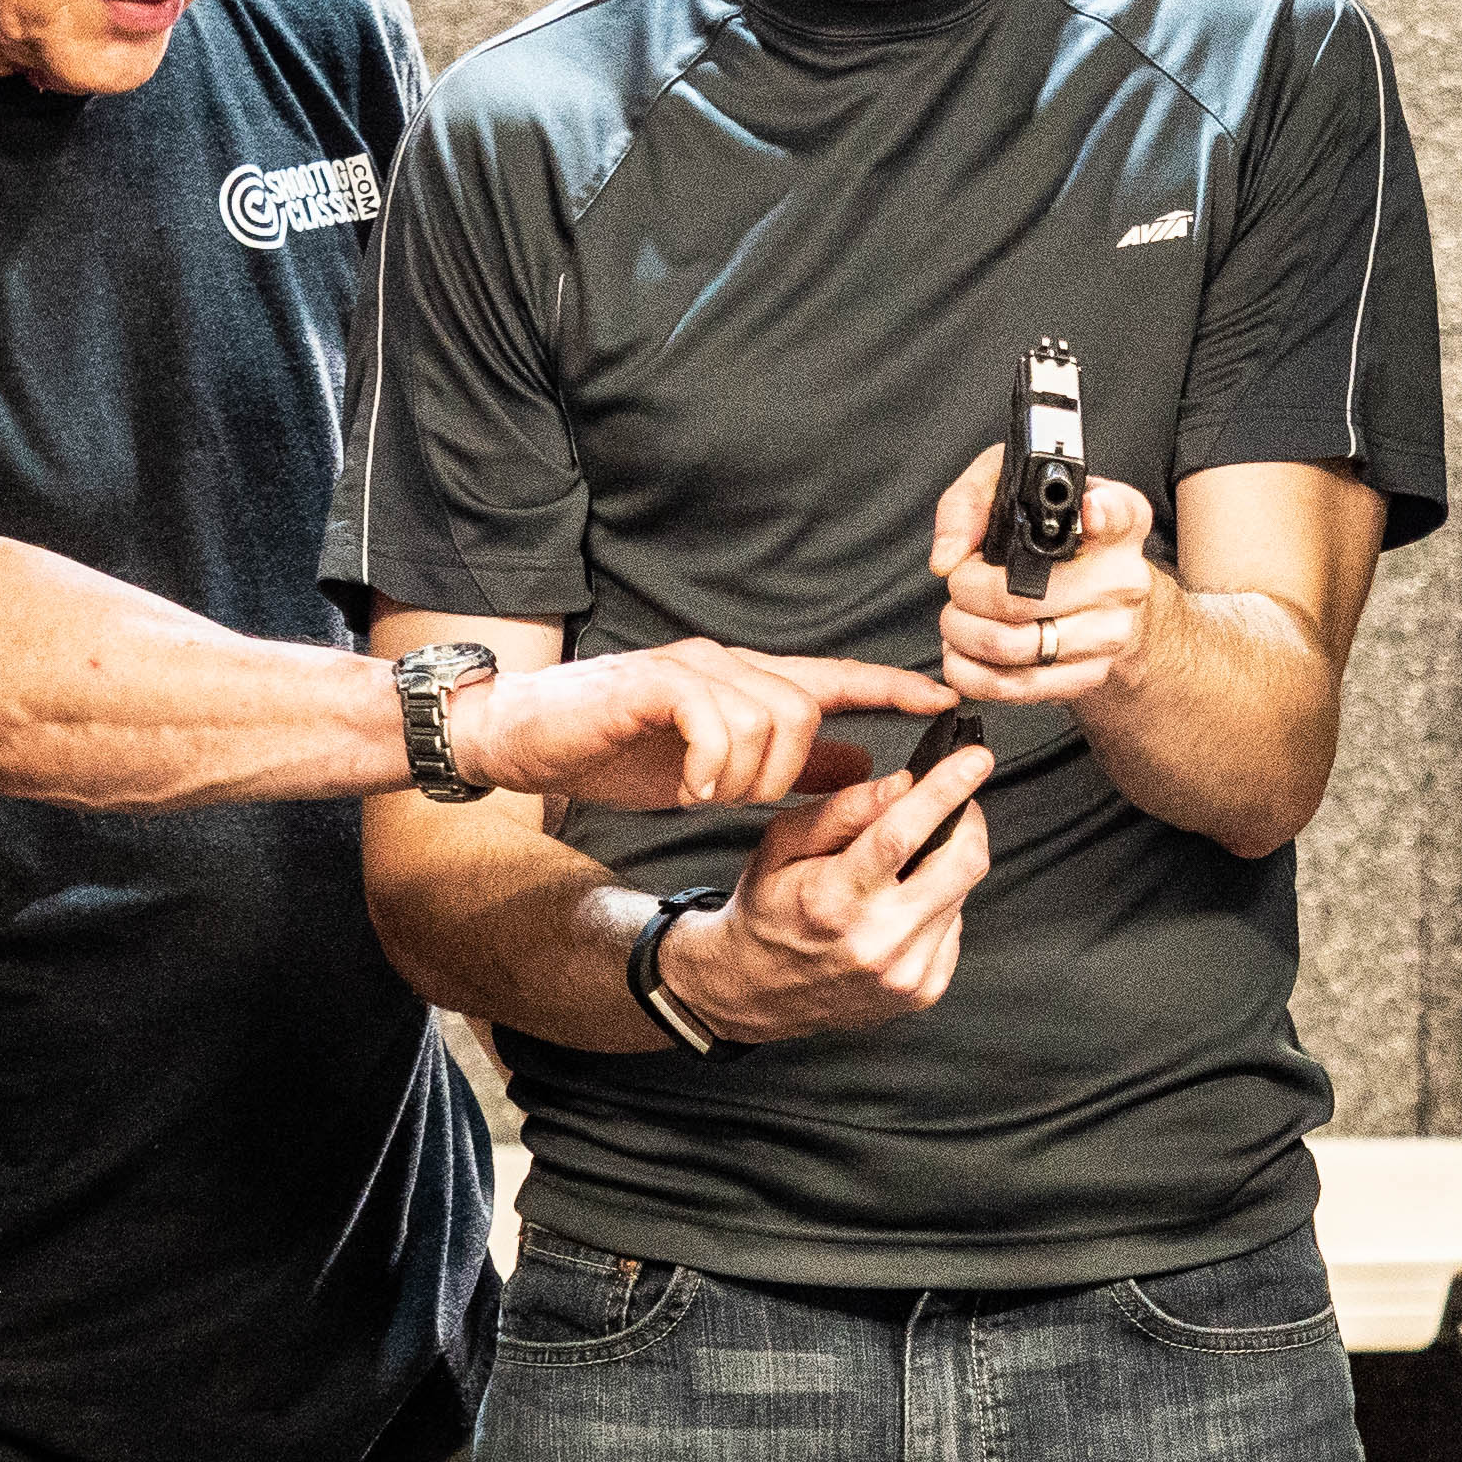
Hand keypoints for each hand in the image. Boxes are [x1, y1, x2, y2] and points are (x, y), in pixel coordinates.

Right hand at [461, 638, 951, 811]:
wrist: (519, 736)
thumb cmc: (614, 749)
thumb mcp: (715, 767)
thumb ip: (786, 762)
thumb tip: (860, 761)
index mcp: (745, 683)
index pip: (834, 677)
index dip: (889, 686)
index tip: (942, 699)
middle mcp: (725, 664)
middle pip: (805, 705)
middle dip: (786, 768)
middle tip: (737, 797)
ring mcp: (689, 669)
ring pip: (768, 715)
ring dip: (745, 773)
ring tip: (704, 793)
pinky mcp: (652, 683)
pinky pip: (716, 720)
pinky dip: (710, 764)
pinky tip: (687, 786)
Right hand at [660, 743, 997, 1042]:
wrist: (756, 990)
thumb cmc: (769, 908)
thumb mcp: (781, 845)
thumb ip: (842, 810)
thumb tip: (902, 783)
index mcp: (834, 900)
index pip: (903, 833)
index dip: (946, 789)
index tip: (975, 758)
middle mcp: (877, 941)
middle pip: (961, 863)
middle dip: (967, 820)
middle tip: (952, 804)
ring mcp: (904, 972)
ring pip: (964, 891)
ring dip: (948, 863)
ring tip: (907, 865)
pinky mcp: (923, 991)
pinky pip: (955, 925)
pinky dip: (940, 902)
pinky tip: (904, 904)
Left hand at [930, 449, 1159, 710]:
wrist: (1105, 603)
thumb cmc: (1055, 544)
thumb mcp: (1016, 494)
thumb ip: (972, 503)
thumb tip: (949, 557)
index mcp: (1117, 524)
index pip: (1117, 514)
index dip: (1101, 512)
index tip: (1088, 512)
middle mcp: (1122, 579)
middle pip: (1022, 597)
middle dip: (966, 591)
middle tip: (962, 582)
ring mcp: (1109, 634)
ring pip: (1009, 645)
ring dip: (962, 632)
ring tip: (959, 616)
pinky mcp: (1088, 677)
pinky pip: (1011, 686)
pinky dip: (970, 671)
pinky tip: (967, 650)